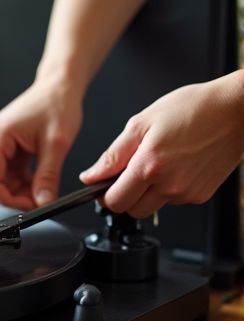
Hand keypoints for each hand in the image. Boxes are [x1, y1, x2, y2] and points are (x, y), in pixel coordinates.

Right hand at [0, 73, 83, 209]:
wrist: (58, 87)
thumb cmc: (56, 104)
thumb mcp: (57, 144)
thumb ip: (48, 177)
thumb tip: (43, 202)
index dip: (7, 200)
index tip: (29, 206)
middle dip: (16, 196)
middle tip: (40, 200)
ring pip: (0, 181)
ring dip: (20, 190)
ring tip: (43, 188)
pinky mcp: (1, 147)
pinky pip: (7, 174)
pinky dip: (22, 182)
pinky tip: (38, 180)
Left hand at [80, 70, 243, 217]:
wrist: (234, 110)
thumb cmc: (192, 109)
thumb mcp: (141, 124)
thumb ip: (112, 155)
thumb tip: (91, 176)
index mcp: (149, 166)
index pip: (114, 201)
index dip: (104, 195)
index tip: (103, 186)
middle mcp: (169, 185)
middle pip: (131, 211)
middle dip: (124, 197)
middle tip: (128, 174)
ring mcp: (187, 193)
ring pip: (152, 207)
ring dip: (146, 194)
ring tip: (156, 165)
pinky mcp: (200, 195)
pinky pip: (173, 202)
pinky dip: (167, 190)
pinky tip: (174, 167)